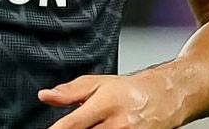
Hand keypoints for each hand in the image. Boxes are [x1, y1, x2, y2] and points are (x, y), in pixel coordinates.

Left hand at [38, 73, 175, 128]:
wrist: (162, 99)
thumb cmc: (129, 91)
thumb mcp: (98, 83)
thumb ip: (70, 91)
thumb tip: (45, 96)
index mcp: (106, 104)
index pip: (74, 124)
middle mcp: (118, 124)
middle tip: (71, 126)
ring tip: (92, 124)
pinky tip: (101, 128)